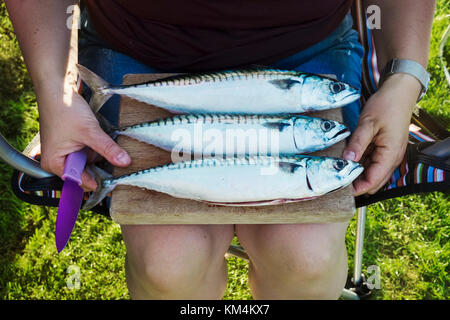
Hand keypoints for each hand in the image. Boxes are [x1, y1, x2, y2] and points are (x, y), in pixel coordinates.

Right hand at [37, 82, 130, 190]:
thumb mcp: (90, 131)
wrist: (57, 88)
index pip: (81, 182)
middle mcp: (58, 161)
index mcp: (55, 164)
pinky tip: (104, 142)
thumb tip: (124, 162)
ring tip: (110, 148)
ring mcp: (66, 153)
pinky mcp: (73, 144)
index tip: (118, 184)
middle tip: (121, 167)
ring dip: (101, 156)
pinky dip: (98, 148)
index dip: (99, 183)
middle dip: (101, 169)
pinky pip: (89, 152)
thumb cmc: (64, 108)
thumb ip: (107, 149)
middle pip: (86, 173)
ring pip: (90, 163)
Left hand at [342, 73, 421, 195]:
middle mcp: (392, 159)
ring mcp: (389, 155)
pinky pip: (371, 163)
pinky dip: (360, 163)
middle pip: (372, 182)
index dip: (355, 188)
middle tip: (335, 178)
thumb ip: (357, 143)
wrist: (399, 92)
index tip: (338, 186)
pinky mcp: (384, 150)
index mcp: (390, 155)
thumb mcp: (368, 123)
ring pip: (371, 174)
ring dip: (357, 173)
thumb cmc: (386, 105)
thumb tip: (346, 161)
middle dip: (356, 183)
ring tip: (339, 168)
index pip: (372, 182)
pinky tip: (348, 157)